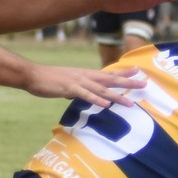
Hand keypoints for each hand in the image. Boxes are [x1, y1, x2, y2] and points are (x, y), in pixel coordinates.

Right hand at [26, 64, 144, 106]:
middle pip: (110, 79)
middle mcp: (85, 76)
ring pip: (101, 89)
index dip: (123, 73)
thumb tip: (85, 95)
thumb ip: (79, 88)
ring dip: (117, 96)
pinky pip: (85, 95)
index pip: (108, 73)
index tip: (138, 72)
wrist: (33, 75)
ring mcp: (78, 82)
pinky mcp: (69, 88)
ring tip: (130, 102)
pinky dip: (96, 100)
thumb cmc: (50, 80)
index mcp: (86, 74)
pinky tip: (106, 105)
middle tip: (144, 85)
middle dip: (128, 83)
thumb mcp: (68, 83)